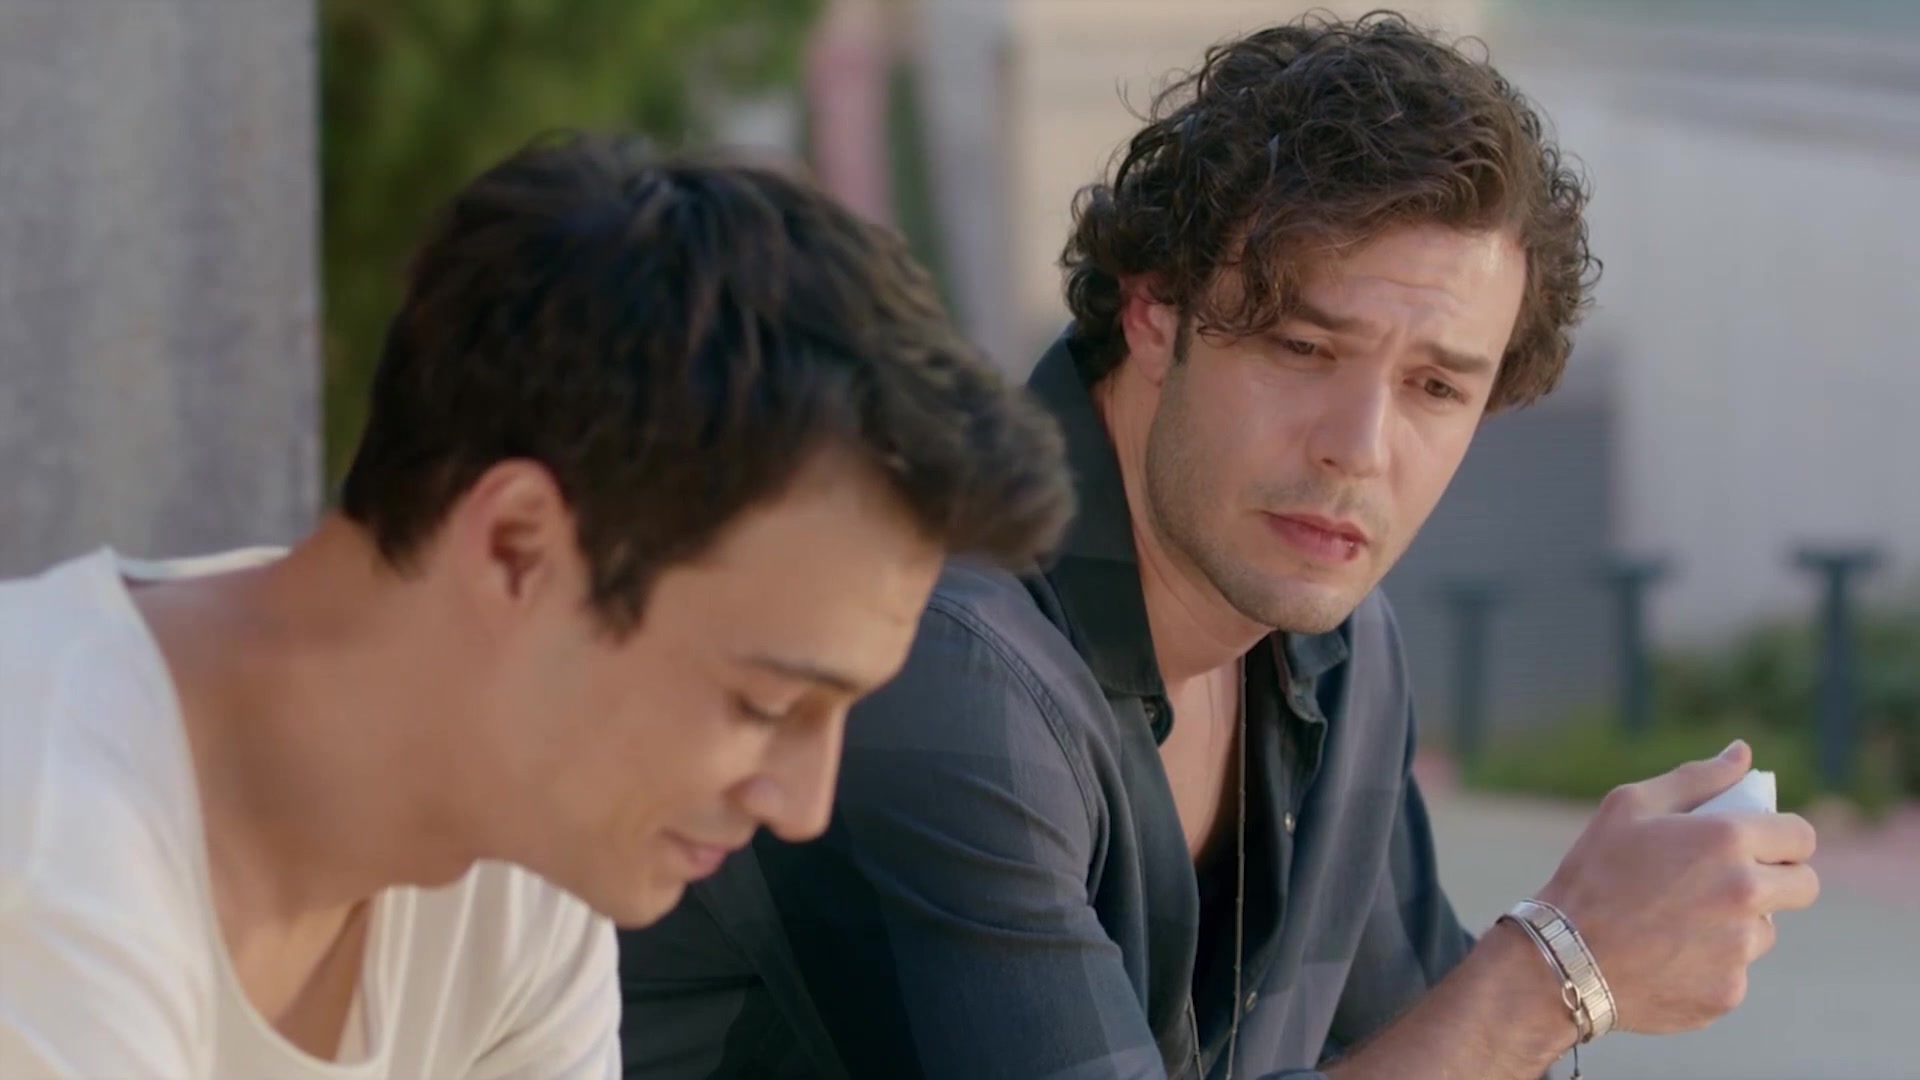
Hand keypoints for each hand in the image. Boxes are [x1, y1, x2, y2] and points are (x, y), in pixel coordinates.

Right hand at [1533, 739, 1819, 1034]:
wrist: (1563, 959)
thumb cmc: (1593, 871)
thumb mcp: (1630, 807)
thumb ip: (1697, 778)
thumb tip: (1742, 753)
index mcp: (1727, 840)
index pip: (1801, 836)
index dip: (1782, 838)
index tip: (1760, 846)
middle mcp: (1746, 893)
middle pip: (1804, 886)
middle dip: (1778, 880)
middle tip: (1728, 883)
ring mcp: (1741, 948)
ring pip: (1766, 930)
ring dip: (1739, 924)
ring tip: (1678, 922)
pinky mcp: (1729, 991)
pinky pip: (1735, 971)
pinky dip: (1710, 963)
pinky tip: (1666, 956)